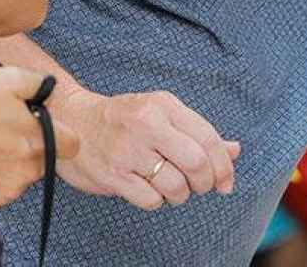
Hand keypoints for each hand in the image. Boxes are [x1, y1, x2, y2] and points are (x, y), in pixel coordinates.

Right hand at [0, 66, 79, 214]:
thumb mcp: (8, 78)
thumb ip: (39, 84)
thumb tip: (50, 90)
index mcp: (38, 141)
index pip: (72, 145)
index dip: (60, 134)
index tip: (42, 127)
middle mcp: (27, 171)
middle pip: (43, 160)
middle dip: (29, 146)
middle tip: (3, 130)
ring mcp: (7, 190)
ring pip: (20, 176)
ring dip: (9, 163)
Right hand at [54, 87, 241, 209]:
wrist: (71, 120)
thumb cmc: (124, 119)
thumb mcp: (162, 114)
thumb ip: (198, 132)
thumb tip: (234, 151)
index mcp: (163, 105)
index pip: (208, 139)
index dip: (223, 166)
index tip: (226, 183)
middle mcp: (147, 124)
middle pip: (196, 163)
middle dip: (205, 183)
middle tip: (199, 186)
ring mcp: (128, 150)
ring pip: (176, 186)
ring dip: (180, 194)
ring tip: (169, 186)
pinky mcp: (113, 175)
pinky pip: (151, 200)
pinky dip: (157, 200)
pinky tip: (148, 188)